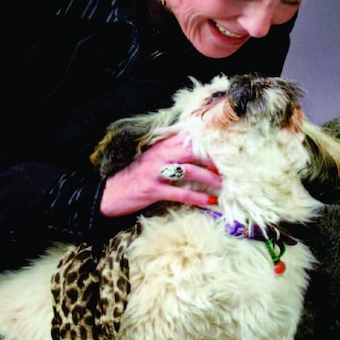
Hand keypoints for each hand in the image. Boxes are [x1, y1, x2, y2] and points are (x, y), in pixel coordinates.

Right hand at [99, 133, 221, 217]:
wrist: (109, 193)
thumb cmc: (134, 177)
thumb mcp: (151, 160)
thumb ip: (170, 153)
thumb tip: (193, 153)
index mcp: (160, 146)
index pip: (188, 139)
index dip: (207, 142)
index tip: (225, 148)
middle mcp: (160, 156)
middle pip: (192, 151)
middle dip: (212, 158)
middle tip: (229, 166)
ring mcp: (156, 173)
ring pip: (189, 171)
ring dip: (209, 178)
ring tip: (224, 185)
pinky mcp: (153, 190)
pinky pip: (179, 194)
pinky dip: (196, 198)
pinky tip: (209, 201)